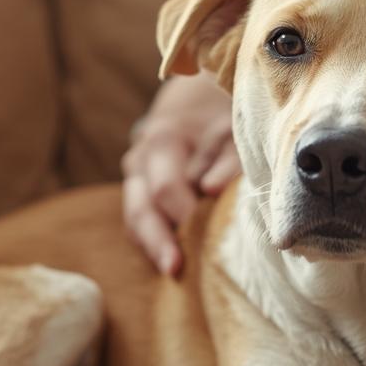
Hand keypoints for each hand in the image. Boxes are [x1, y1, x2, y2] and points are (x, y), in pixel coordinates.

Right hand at [122, 73, 239, 275]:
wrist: (196, 92)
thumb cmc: (219, 111)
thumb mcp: (230, 125)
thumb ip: (225, 158)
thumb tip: (211, 191)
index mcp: (162, 142)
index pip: (166, 189)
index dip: (185, 216)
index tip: (205, 239)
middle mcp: (140, 161)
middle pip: (141, 208)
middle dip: (159, 240)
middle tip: (175, 268)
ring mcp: (135, 175)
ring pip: (135, 216)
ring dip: (152, 245)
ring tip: (172, 272)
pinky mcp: (140, 188)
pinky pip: (138, 218)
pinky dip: (151, 238)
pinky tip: (169, 258)